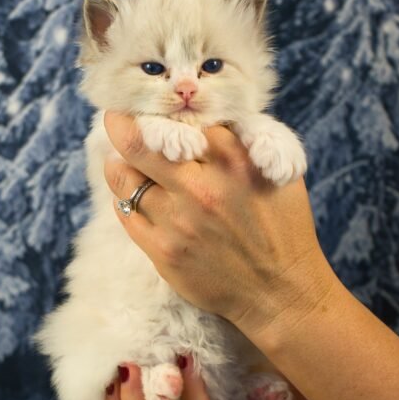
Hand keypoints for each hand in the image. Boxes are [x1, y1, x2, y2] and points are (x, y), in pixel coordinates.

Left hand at [102, 111, 337, 342]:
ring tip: (121, 158)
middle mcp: (200, 187)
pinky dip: (124, 197)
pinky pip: (125, 213)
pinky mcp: (163, 252)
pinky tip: (132, 192)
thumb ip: (243, 140)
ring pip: (124, 177)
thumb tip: (204, 116)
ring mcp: (177, 221)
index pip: (180, 119)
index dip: (165, 111)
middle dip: (120, 123)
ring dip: (119, 163)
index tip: (153, 107)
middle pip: (138, 142)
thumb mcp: (277, 171)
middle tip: (115, 117)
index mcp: (232, 160)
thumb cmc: (282, 228)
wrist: (280, 292)